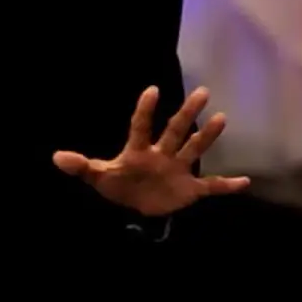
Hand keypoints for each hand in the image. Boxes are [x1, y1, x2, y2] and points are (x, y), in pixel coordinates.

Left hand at [52, 86, 251, 217]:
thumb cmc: (118, 186)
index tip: (151, 90)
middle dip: (187, 112)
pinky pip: (211, 186)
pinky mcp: (189, 189)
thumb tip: (56, 158)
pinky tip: (245, 182)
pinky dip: (227, 185)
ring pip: (194, 149)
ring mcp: (177, 170)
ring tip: (221, 119)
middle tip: (202, 91)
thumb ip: (82, 167)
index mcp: (138, 151)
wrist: (134, 211)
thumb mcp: (98, 178)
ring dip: (207, 136)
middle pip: (175, 130)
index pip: (140, 126)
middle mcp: (162, 154)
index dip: (144, 110)